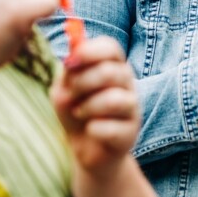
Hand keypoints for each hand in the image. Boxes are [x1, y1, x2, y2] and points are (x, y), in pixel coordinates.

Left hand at [52, 36, 140, 173]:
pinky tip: (91, 131)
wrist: (85, 148)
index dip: (90, 52)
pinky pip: (110, 128)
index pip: (110, 48)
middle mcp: (127, 82)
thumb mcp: (65, 88)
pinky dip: (93, 130)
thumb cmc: (75, 111)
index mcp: (112, 65)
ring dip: (87, 108)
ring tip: (79, 113)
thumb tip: (72, 51)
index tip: (70, 62)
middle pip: (110, 72)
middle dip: (82, 84)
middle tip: (69, 95)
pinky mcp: (132, 132)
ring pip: (112, 100)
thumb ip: (69, 70)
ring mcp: (133, 107)